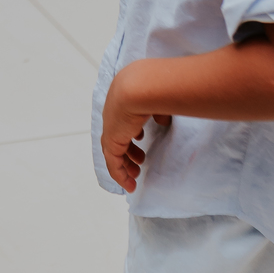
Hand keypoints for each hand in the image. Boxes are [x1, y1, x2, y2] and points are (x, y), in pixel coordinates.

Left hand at [100, 65, 170, 191]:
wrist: (140, 87)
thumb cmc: (153, 87)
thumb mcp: (159, 99)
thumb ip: (159, 111)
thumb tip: (162, 120)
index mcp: (122, 101)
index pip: (122, 121)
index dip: (131, 131)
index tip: (141, 139)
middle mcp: (113, 114)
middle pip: (116, 137)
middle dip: (127, 152)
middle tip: (138, 163)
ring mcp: (111, 128)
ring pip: (113, 152)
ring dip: (124, 165)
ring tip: (135, 175)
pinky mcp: (112, 141)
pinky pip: (113, 163)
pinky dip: (120, 175)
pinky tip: (130, 185)